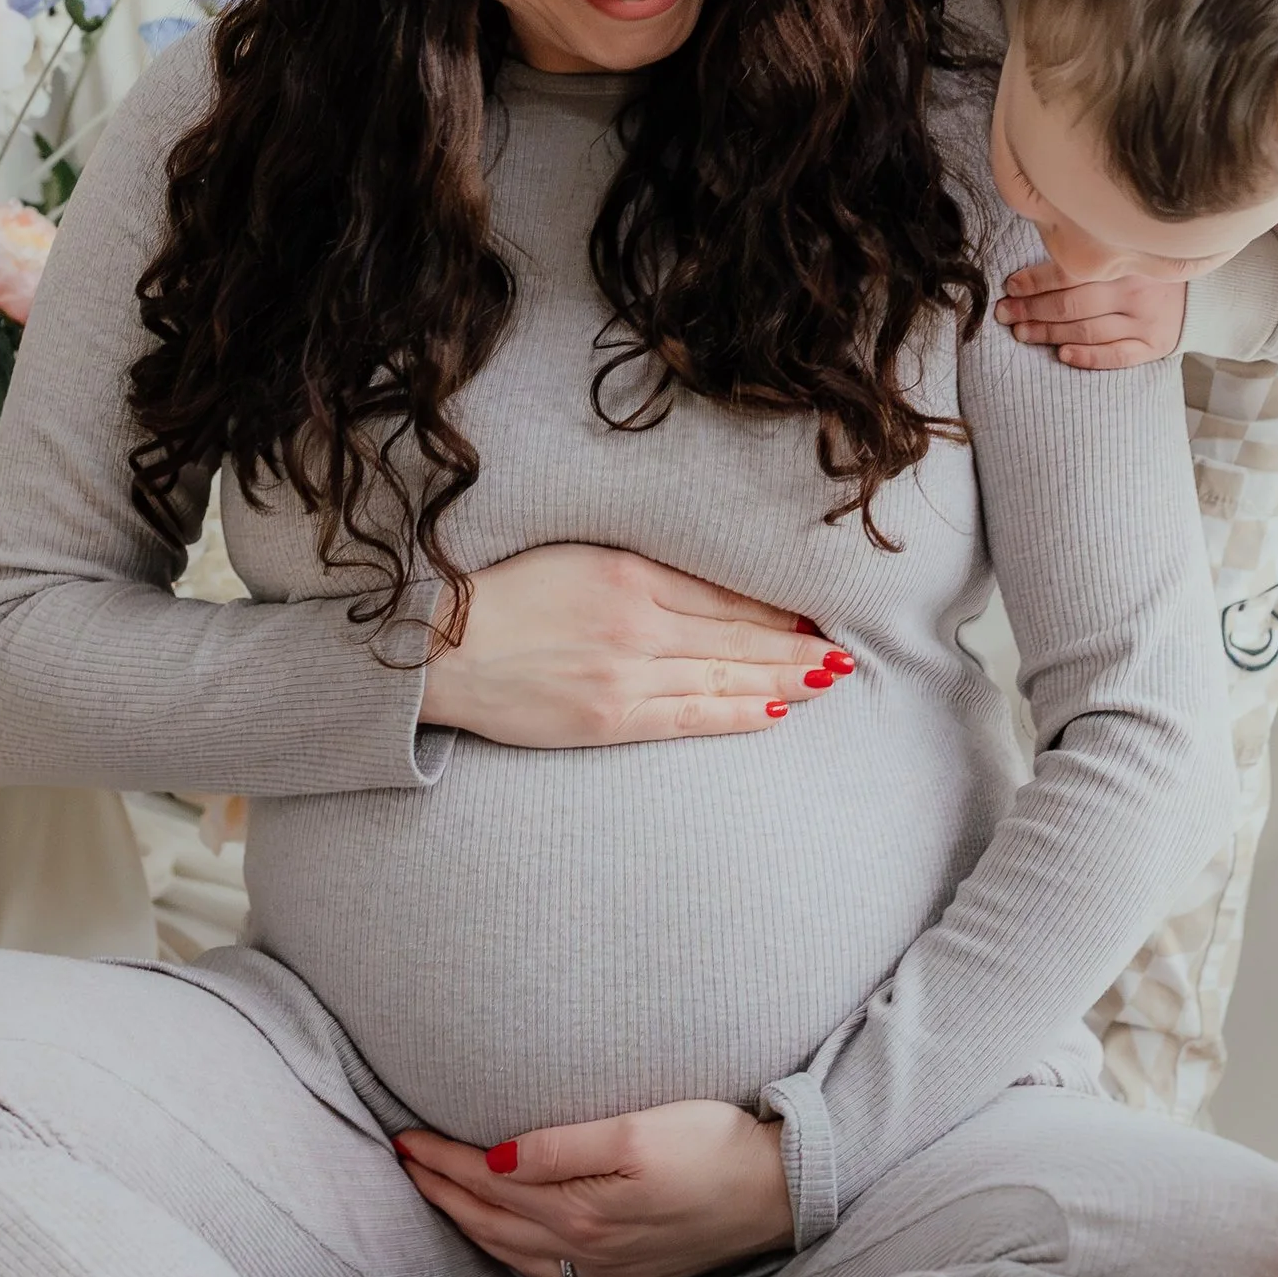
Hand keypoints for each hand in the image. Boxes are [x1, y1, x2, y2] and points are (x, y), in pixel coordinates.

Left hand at [394, 1101, 793, 1276]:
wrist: (778, 1195)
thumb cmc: (714, 1148)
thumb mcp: (640, 1131)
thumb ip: (562, 1146)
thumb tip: (494, 1157)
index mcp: (580, 1210)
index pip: (488, 1181)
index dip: (442, 1158)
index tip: (404, 1135)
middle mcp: (582, 1248)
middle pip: (488, 1219)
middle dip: (439, 1190)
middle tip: (401, 1159)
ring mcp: (602, 1267)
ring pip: (509, 1249)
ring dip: (464, 1221)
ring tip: (432, 1193)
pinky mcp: (622, 1273)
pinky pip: (541, 1270)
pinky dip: (504, 1252)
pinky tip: (497, 1240)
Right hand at [418, 544, 851, 747]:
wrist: (433, 650)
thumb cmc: (495, 596)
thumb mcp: (572, 558)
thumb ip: (635, 569)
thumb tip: (702, 584)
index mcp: (627, 573)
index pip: (724, 592)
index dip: (775, 606)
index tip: (814, 611)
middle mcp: (636, 622)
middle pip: (737, 634)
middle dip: (797, 645)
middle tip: (844, 653)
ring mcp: (625, 674)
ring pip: (723, 675)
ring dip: (782, 679)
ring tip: (826, 680)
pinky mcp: (607, 718)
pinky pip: (688, 716)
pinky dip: (735, 712)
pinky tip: (772, 710)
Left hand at [997, 259, 1187, 368]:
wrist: (1200, 295)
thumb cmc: (1146, 274)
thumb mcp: (1124, 257)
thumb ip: (1089, 260)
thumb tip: (1033, 270)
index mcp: (1124, 262)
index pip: (1071, 273)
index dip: (1036, 281)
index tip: (1010, 287)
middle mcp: (1136, 290)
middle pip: (1074, 304)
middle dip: (1033, 309)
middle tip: (1006, 314)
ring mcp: (1146, 320)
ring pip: (1088, 329)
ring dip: (1050, 333)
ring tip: (1022, 333)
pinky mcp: (1153, 346)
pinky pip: (1116, 355)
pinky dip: (1088, 356)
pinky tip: (1063, 355)